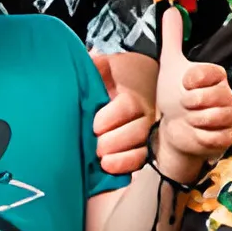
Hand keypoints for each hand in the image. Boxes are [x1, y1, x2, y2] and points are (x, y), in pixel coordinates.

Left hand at [91, 49, 154, 176]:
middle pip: (137, 131)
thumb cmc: (109, 80)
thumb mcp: (102, 68)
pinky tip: (110, 170)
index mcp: (131, 95)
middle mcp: (142, 115)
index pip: (128, 106)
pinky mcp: (139, 150)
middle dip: (115, 141)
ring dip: (123, 158)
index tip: (95, 125)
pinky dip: (127, 168)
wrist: (126, 86)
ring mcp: (143, 134)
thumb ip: (94, 67)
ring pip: (141, 149)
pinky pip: (140, 162)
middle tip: (97, 147)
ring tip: (103, 162)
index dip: (112, 117)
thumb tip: (88, 59)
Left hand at [151, 7, 231, 180]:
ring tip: (189, 119)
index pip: (210, 73)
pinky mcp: (227, 138)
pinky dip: (200, 136)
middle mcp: (227, 95)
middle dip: (191, 103)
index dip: (191, 81)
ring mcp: (230, 117)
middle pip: (213, 96)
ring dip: (195, 120)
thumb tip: (171, 9)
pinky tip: (194, 133)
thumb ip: (173, 38)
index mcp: (216, 76)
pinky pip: (217, 137)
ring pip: (216, 117)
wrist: (174, 129)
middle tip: (184, 105)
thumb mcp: (171, 65)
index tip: (183, 84)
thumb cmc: (174, 97)